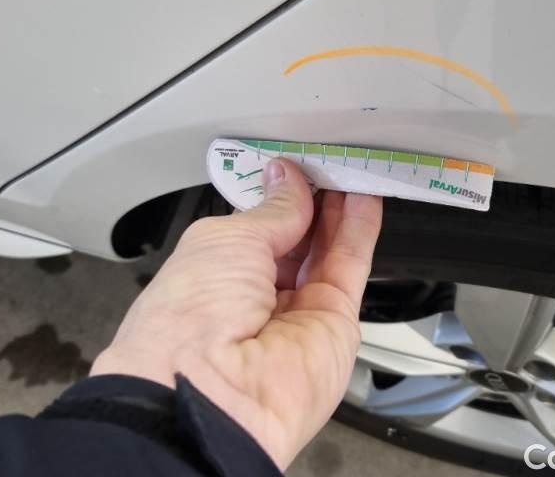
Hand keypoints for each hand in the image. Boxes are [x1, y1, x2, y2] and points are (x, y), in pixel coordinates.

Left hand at [90, 158, 382, 469]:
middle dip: (312, 199)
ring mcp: (297, 310)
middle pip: (296, 238)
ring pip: (327, 250)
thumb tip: (288, 180)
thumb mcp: (226, 240)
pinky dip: (360, 230)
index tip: (296, 165)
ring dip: (341, 209)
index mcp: (217, 273)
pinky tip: (364, 198)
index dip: (278, 195)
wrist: (215, 392)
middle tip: (329, 162)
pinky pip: (350, 266)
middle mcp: (256, 295)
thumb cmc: (190, 318)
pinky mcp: (334, 322)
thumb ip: (271, 211)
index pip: (257, 226)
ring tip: (352, 169)